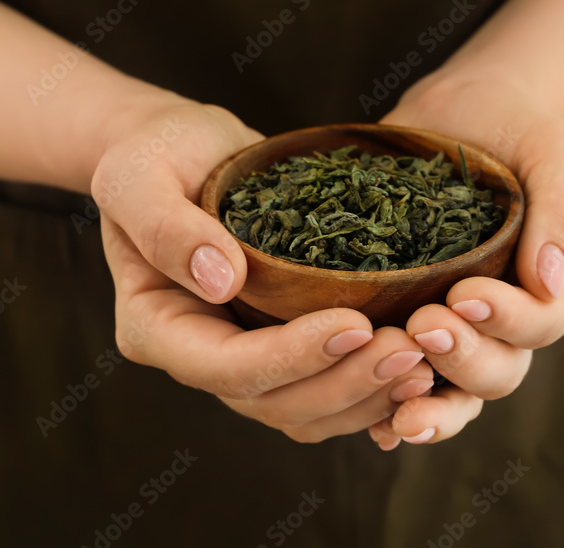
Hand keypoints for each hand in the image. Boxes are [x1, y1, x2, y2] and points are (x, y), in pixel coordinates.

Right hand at [93, 96, 433, 441]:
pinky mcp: (281, 346)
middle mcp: (199, 356)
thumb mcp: (140, 174)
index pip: (224, 366)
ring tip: (423, 360)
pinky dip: (369, 388)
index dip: (290, 356)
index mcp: (155, 327)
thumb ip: (165, 225)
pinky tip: (417, 365)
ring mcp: (242, 357)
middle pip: (272, 402)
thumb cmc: (156, 154)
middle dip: (343, 383)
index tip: (354, 324)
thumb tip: (222, 280)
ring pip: (305, 410)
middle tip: (409, 350)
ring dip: (366, 395)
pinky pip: (326, 390)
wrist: (186, 153)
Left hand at [369, 76, 563, 448]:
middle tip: (419, 325)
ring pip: (459, 390)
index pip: (543, 322)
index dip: (506, 320)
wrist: (462, 115)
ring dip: (430, 403)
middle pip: (501, 369)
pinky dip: (395, 408)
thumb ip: (561, 211)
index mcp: (559, 282)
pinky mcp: (419, 321)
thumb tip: (551, 279)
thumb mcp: (552, 151)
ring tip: (392, 407)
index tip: (463, 294)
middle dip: (462, 358)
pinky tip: (371, 425)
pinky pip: (415, 382)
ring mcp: (467, 326)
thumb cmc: (516, 126)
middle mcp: (516, 316)